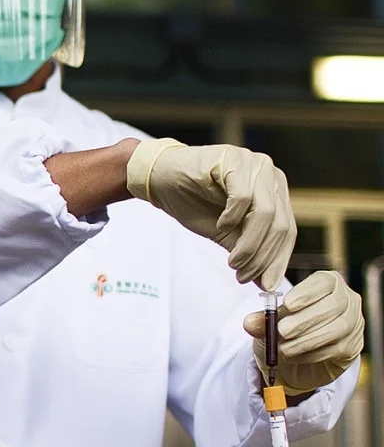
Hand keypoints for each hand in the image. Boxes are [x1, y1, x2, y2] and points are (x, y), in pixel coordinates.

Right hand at [126, 138, 294, 289]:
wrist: (159, 177)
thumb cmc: (192, 200)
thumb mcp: (225, 232)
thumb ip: (247, 249)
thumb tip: (266, 282)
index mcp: (274, 190)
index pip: (287, 229)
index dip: (277, 260)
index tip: (266, 285)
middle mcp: (270, 173)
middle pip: (279, 224)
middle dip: (262, 256)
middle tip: (243, 276)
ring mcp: (253, 164)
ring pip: (265, 214)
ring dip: (249, 244)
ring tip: (233, 261)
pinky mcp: (233, 160)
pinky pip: (242, 197)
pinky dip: (232, 218)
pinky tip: (220, 226)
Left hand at [243, 271, 364, 394]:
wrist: (299, 354)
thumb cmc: (288, 326)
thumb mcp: (272, 321)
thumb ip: (263, 320)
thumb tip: (248, 323)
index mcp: (328, 283)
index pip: (324, 282)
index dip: (307, 293)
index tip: (287, 304)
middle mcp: (347, 300)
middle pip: (333, 306)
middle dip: (305, 320)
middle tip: (281, 331)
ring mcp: (354, 323)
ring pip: (337, 329)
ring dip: (307, 340)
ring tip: (284, 348)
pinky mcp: (353, 346)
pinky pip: (336, 349)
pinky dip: (312, 354)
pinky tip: (294, 356)